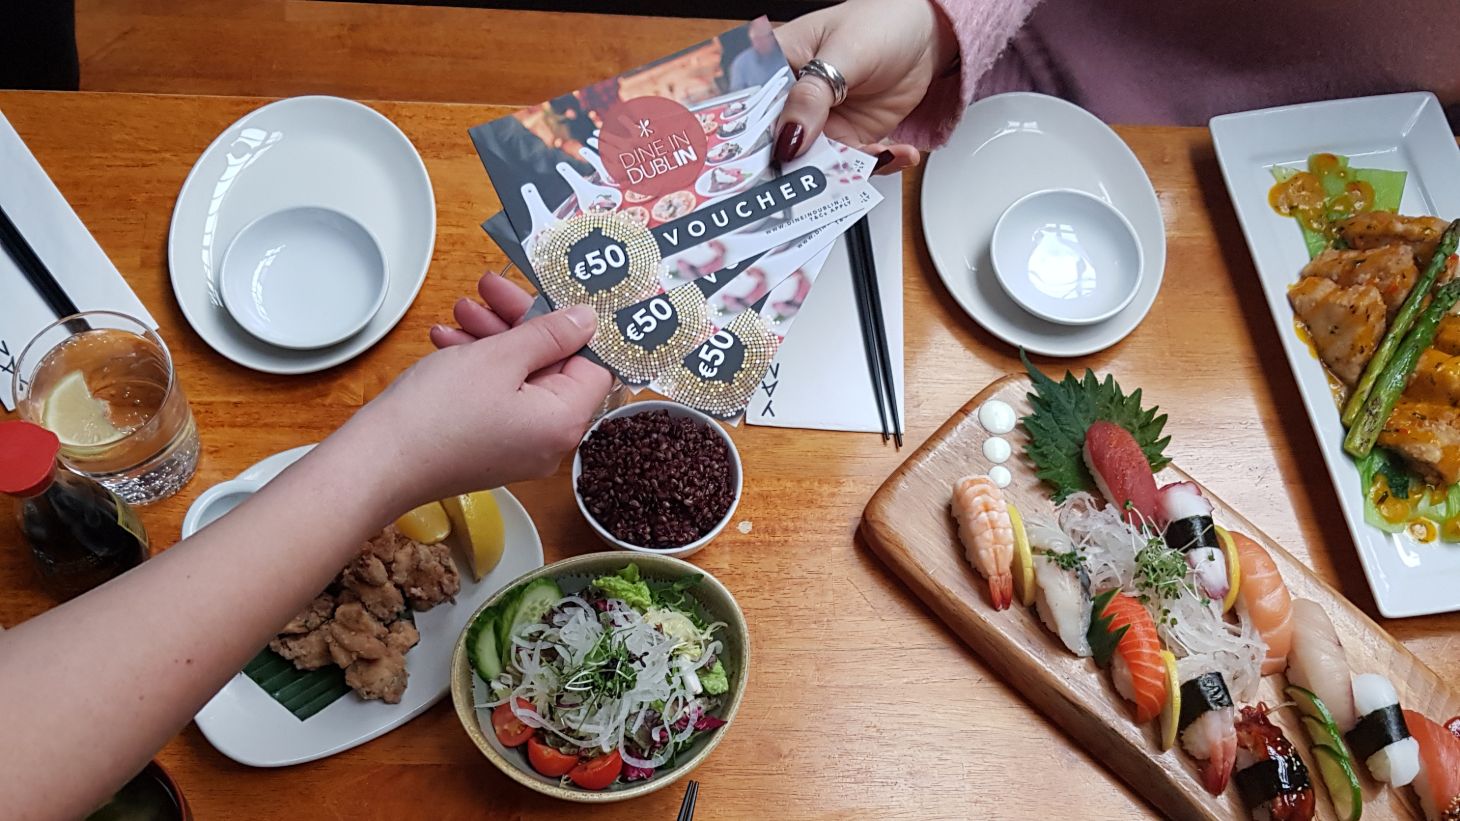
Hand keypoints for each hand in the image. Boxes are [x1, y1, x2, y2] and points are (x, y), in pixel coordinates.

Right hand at [345, 272, 611, 508]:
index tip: (554, 294)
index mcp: (564, 421)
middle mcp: (549, 440)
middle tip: (492, 289)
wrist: (378, 463)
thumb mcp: (500, 357)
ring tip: (461, 310)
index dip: (575, 326)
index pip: (594, 364)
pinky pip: (497, 396)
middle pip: (553, 366)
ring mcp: (518, 446)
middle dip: (521, 322)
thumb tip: (587, 320)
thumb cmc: (437, 415)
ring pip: (519, 377)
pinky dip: (478, 366)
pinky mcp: (489, 446)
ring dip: (494, 339)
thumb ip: (550, 334)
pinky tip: (448, 340)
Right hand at [773, 0, 958, 172]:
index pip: (754, 110)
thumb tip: (789, 136)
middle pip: (781, 146)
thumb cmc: (879, 22)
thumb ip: (813, 94)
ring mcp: (820, 124)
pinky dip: (876, 164)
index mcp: (776, 67)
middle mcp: (793, 101)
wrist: (922, 34)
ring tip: (878, 155)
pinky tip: (897, 152)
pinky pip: (852, 165)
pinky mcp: (848, 138)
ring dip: (847, 169)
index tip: (777, 159)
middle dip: (804, 166)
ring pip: (817, 163)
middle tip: (828, 172)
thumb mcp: (844, 51)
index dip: (758, 140)